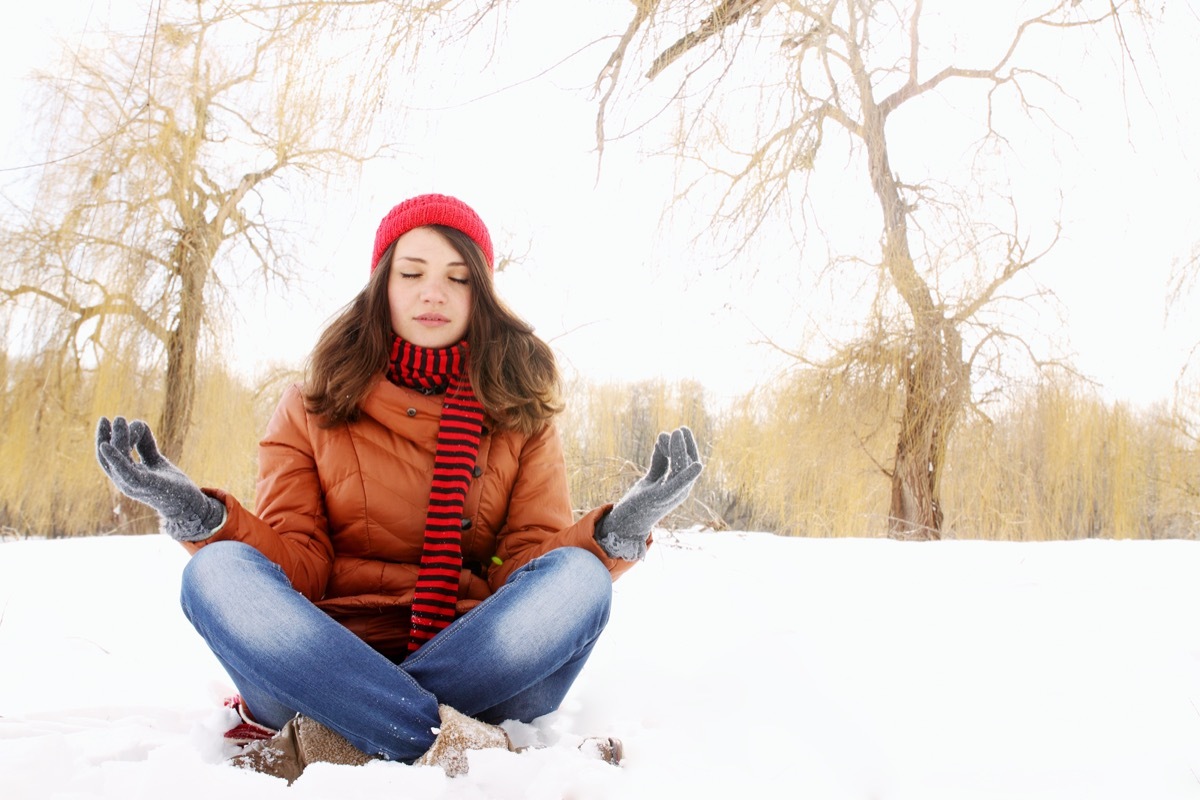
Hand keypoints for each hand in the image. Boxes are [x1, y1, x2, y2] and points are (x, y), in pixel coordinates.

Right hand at [96, 416, 224, 541]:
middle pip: (107, 458)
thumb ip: (146, 446)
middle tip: (108, 418)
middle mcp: (125, 482)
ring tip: (120, 420)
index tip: (105, 420)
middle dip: (105, 436)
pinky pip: (126, 471)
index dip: (104, 438)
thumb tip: (137, 424)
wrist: (190, 505)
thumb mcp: (156, 461)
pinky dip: (115, 459)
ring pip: (117, 460)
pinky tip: (107, 445)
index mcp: (127, 477)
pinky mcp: (145, 486)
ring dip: (116, 439)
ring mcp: (133, 486)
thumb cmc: (172, 484)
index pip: (108, 457)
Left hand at [595, 426, 702, 559]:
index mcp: (678, 485)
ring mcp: (672, 495)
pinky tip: (697, 466)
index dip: (686, 446)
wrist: (625, 524)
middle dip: (685, 446)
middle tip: (680, 429)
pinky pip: (679, 485)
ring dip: (680, 450)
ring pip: (682, 469)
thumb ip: (660, 461)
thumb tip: (663, 438)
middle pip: (688, 464)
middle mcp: (680, 490)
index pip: (687, 462)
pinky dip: (688, 475)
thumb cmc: (640, 501)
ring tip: (675, 433)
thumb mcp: (652, 477)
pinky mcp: (661, 498)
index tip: (680, 430)